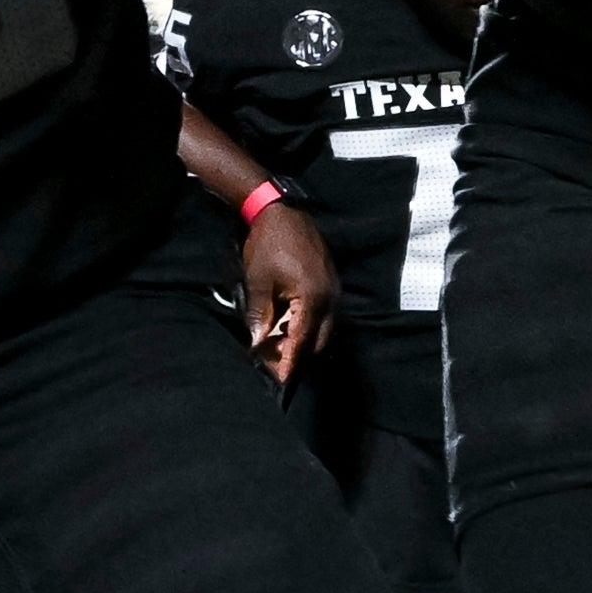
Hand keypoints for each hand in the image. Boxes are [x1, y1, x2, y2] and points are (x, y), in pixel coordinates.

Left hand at [236, 203, 338, 387]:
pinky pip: (325, 315)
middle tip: (274, 363)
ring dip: (304, 341)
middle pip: (318, 341)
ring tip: (279, 346)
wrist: (282, 212)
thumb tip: (257, 344)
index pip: (303, 342)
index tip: (280, 379)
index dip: (290, 362)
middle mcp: (330, 298)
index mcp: (313, 299)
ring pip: (324, 329)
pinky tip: (289, 326)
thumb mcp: (258, 282)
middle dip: (298, 356)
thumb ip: (260, 315)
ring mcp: (334, 291)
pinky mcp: (331, 284)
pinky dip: (309, 326)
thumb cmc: (269, 245)